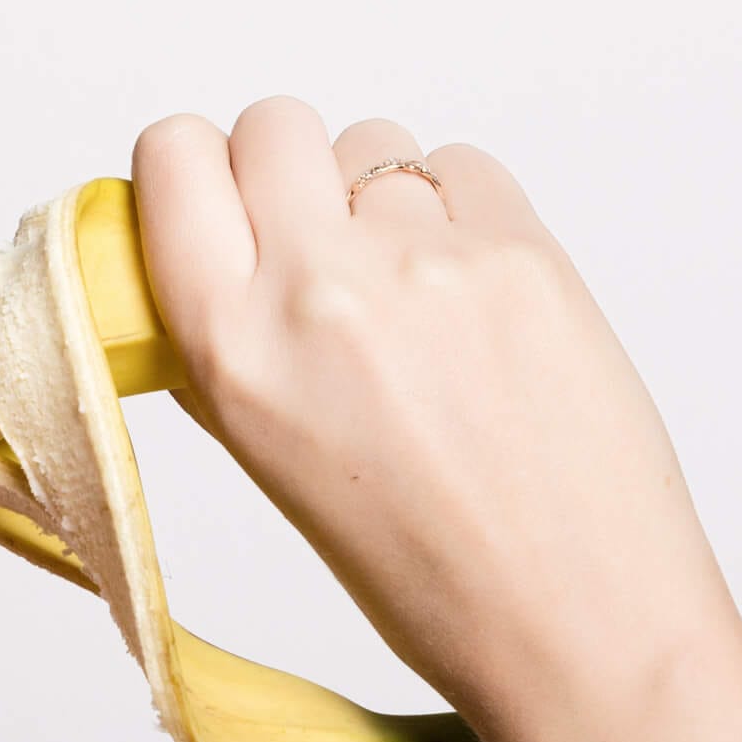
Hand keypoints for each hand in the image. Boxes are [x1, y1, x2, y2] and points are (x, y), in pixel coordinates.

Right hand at [129, 95, 739, 738]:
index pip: (172, 161)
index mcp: (232, 352)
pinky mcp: (524, 250)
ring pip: (372, 145)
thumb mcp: (270, 462)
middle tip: (307, 242)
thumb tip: (204, 260)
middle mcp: (319, 289)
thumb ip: (224, 349)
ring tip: (403, 292)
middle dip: (280, 169)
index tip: (203, 201)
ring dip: (372, 195)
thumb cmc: (420, 571)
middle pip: (271, 124)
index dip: (185, 169)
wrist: (569, 617)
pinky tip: (467, 300)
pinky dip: (455, 213)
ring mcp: (428, 260)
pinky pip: (462, 169)